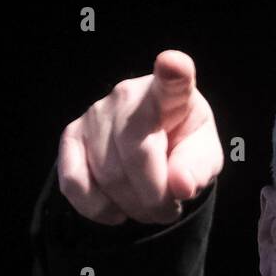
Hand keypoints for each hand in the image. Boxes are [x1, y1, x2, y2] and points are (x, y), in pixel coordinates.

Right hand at [56, 49, 224, 225]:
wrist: (154, 154)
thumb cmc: (183, 151)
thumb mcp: (204, 160)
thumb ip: (198, 169)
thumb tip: (180, 186)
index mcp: (171, 95)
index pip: (172, 82)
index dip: (173, 73)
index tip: (174, 65)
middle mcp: (127, 96)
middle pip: (136, 154)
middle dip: (155, 198)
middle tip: (169, 211)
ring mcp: (94, 114)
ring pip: (108, 176)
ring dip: (133, 207)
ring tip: (148, 207)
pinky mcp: (71, 136)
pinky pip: (74, 182)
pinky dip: (97, 208)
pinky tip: (116, 210)